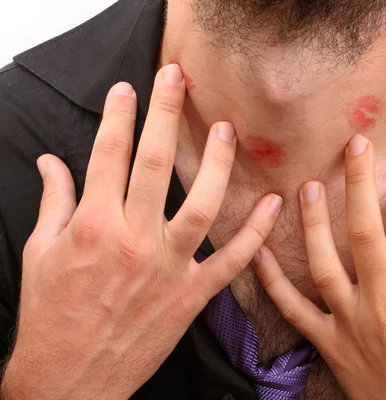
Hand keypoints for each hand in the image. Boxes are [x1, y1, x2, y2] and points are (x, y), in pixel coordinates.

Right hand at [1, 64, 281, 399]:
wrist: (69, 379)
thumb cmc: (51, 316)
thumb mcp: (41, 254)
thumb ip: (53, 202)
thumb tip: (51, 163)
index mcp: (92, 226)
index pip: (108, 155)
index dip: (120, 116)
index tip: (131, 89)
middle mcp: (132, 241)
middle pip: (153, 164)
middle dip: (166, 114)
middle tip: (179, 78)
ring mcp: (167, 268)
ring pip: (200, 205)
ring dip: (216, 164)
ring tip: (226, 131)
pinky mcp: (191, 296)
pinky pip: (231, 260)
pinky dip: (256, 233)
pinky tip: (273, 203)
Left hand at [254, 135, 385, 398]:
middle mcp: (381, 301)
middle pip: (366, 231)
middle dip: (360, 183)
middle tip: (354, 144)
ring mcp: (349, 321)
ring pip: (324, 262)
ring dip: (314, 223)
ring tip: (309, 186)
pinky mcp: (328, 341)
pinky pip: (292, 309)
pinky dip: (273, 281)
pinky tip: (260, 252)